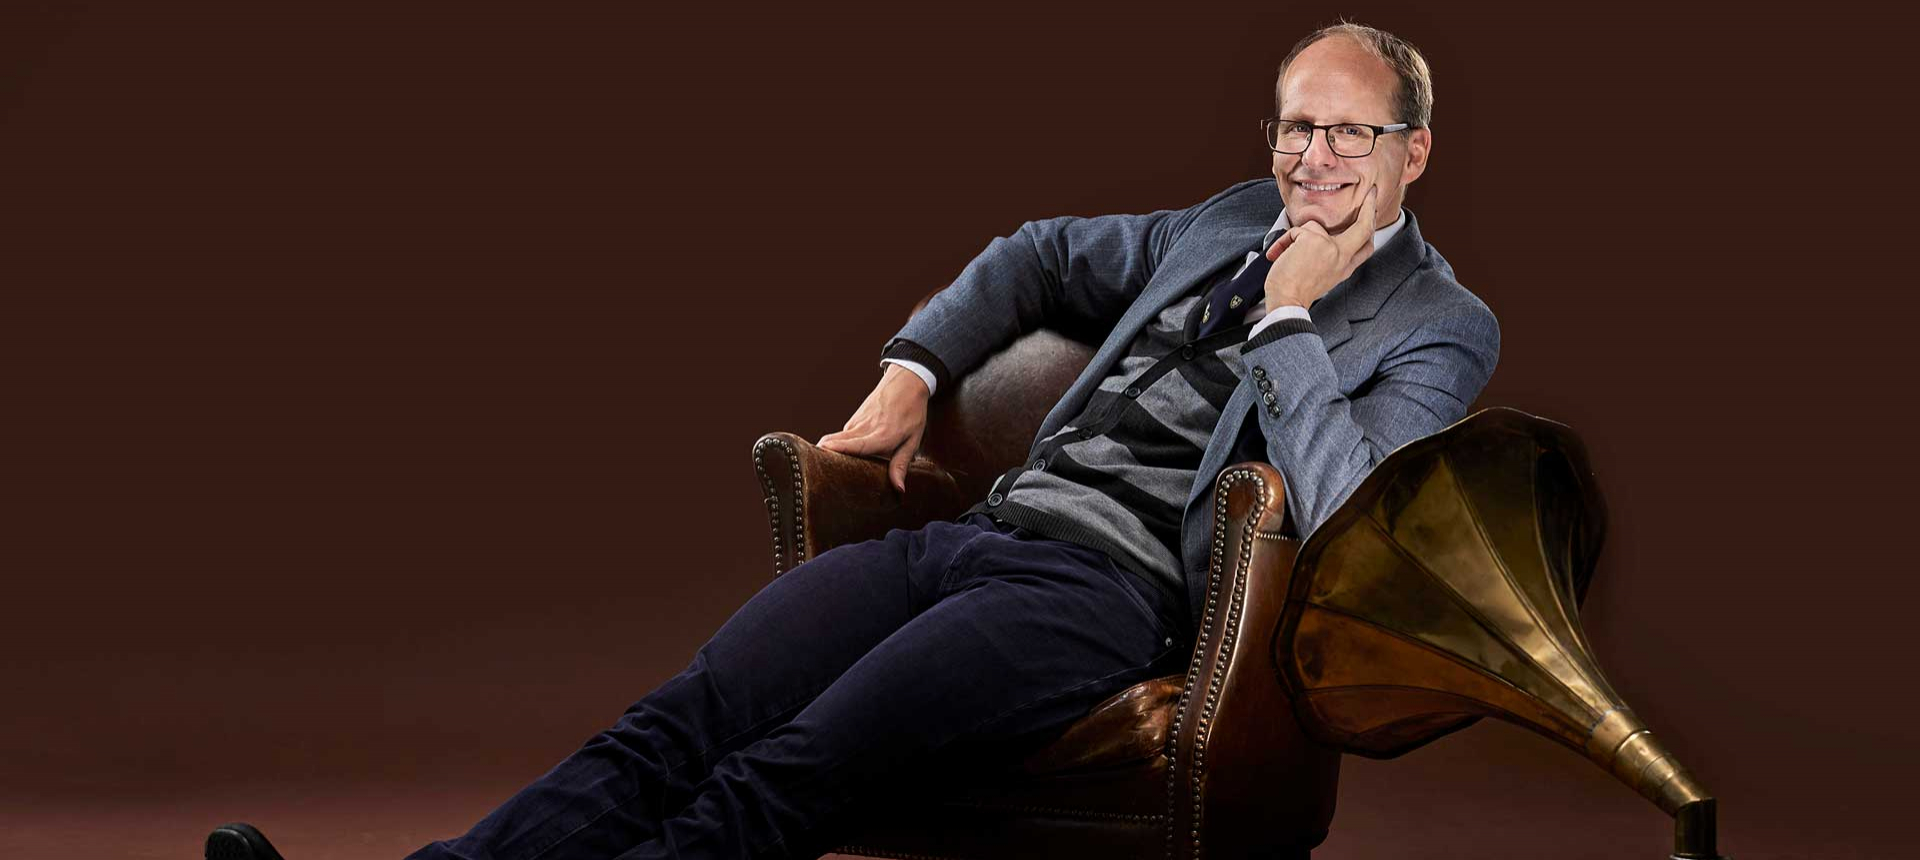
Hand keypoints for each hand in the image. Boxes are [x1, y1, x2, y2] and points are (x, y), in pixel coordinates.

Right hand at [817, 364, 929, 493]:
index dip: (840, 449)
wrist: (906, 382)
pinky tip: (841, 458)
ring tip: (825, 471)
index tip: (823, 454)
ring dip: (829, 453)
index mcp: (882, 435)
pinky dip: (838, 446)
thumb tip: (899, 489)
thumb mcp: (913, 440)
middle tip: (817, 475)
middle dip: (823, 456)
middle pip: (835, 442)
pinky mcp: (853, 420)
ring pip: (835, 439)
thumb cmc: (912, 412)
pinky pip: (841, 436)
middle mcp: (865, 428)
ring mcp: (856, 422)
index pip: (857, 444)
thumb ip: (901, 464)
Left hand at [1263, 176, 1380, 309]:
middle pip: (1364, 228)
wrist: (1286, 302)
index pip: (1366, 245)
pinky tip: (1280, 256)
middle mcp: (1342, 257)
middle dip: (1370, 207)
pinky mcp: (1314, 240)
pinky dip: (1283, 242)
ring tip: (1287, 255)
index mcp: (1345, 267)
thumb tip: (1323, 237)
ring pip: (1315, 227)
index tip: (1372, 213)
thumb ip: (1330, 258)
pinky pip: (1296, 231)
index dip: (1370, 228)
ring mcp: (1330, 247)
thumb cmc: (1297, 291)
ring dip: (1296, 238)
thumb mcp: (1323, 277)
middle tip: (1372, 193)